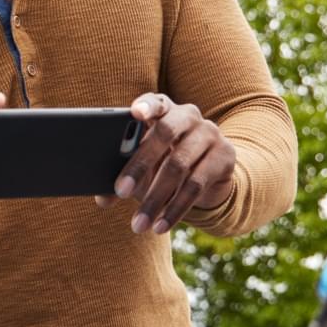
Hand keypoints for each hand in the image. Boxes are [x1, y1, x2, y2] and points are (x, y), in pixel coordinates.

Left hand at [108, 93, 236, 233]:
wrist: (210, 173)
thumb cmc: (164, 163)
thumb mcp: (144, 167)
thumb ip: (122, 176)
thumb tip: (102, 199)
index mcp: (164, 109)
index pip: (155, 101)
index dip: (146, 105)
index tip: (134, 113)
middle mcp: (188, 115)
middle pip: (164, 133)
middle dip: (139, 164)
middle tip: (122, 191)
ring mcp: (209, 133)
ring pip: (178, 165)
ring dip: (156, 198)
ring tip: (138, 224)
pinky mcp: (225, 156)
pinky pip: (196, 184)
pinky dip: (175, 208)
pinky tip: (161, 226)